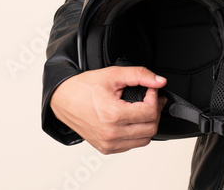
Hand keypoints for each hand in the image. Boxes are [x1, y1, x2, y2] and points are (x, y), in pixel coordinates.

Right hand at [50, 66, 167, 153]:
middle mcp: (111, 134)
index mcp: (113, 115)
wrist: (63, 99)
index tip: (150, 90)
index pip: (150, 112)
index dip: (155, 97)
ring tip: (142, 110)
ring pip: (144, 140)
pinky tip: (131, 120)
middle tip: (151, 99)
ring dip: (148, 124)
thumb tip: (159, 81)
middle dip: (155, 111)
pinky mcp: (106, 148)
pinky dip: (137, 134)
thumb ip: (140, 75)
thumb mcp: (113, 74)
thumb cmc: (83, 88)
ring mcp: (108, 144)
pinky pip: (131, 145)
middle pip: (151, 128)